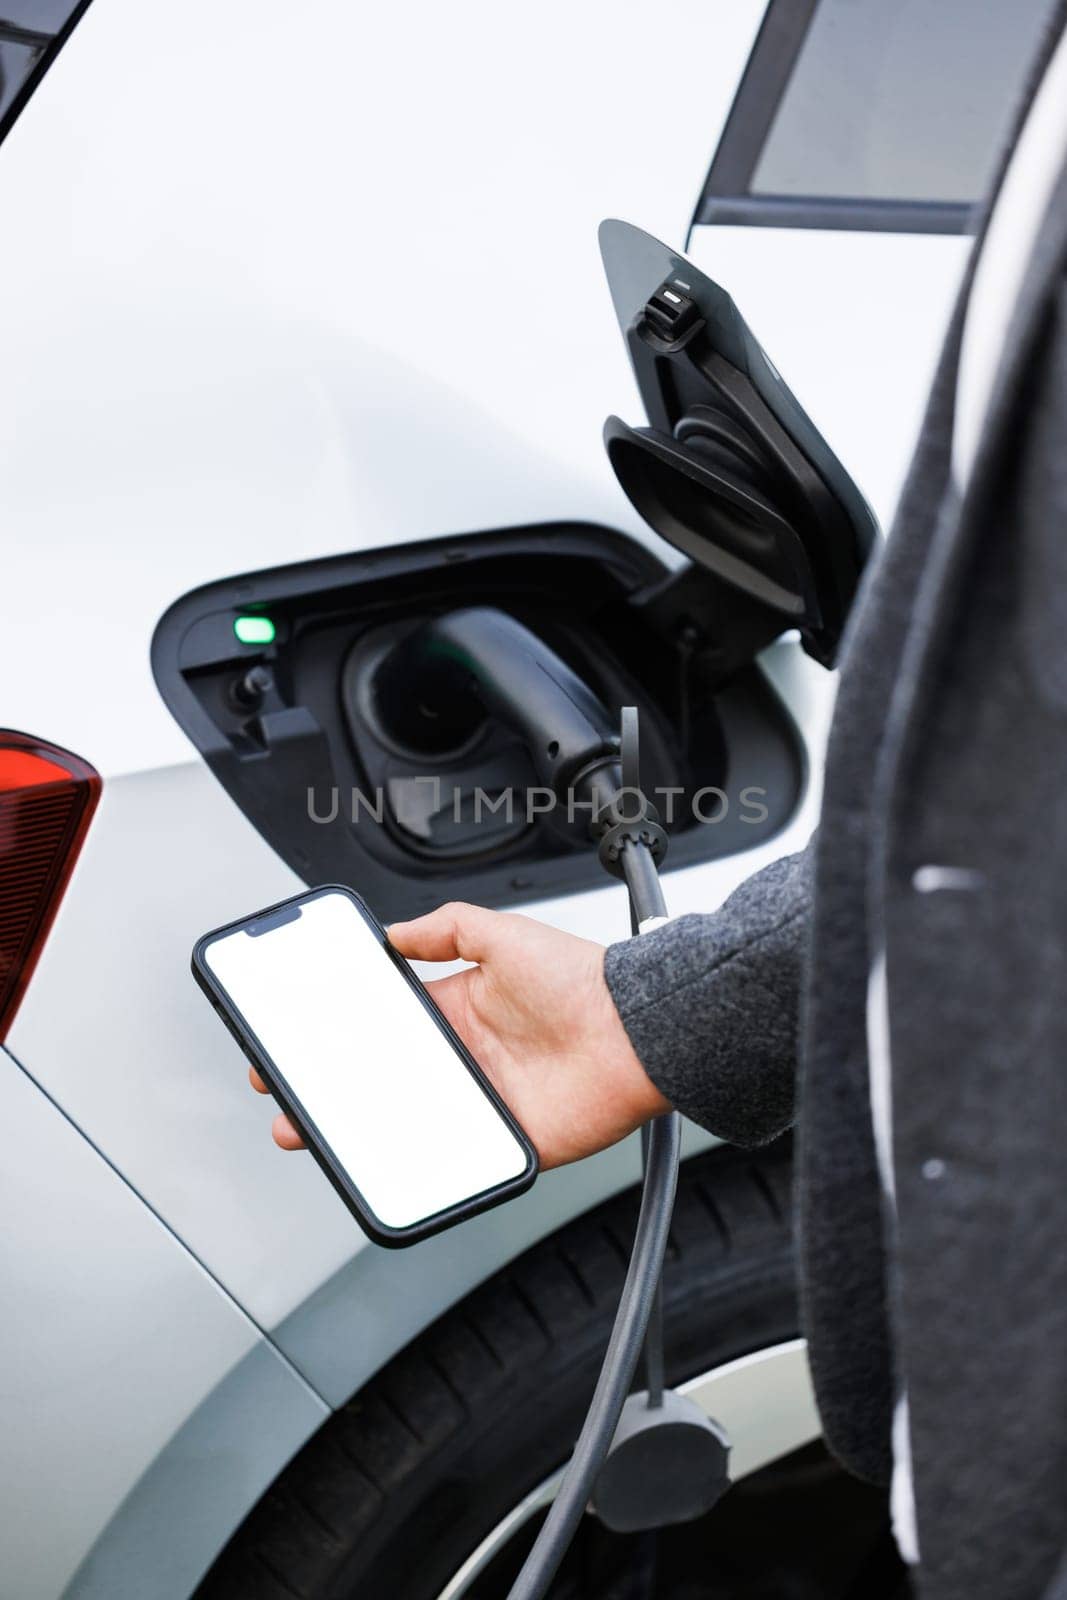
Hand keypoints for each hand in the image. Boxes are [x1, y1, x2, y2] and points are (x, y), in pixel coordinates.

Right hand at [250, 901, 668, 1168]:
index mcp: (460, 1009)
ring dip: (359, 1131)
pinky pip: (452, 1160)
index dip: (341, 1032)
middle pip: (384, 1078)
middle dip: (333, 1088)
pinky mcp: (504, 1140)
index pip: (386, 1023)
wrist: (637, 1032)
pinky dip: (416, 1166)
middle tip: (287, 1094)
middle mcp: (466, 1056)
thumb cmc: (584, 981)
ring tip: (308, 1132)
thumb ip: (446, 929)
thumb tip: (394, 933)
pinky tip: (377, 1163)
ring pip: (406, 1122)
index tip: (299, 1038)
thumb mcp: (504, 934)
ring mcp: (482, 1100)